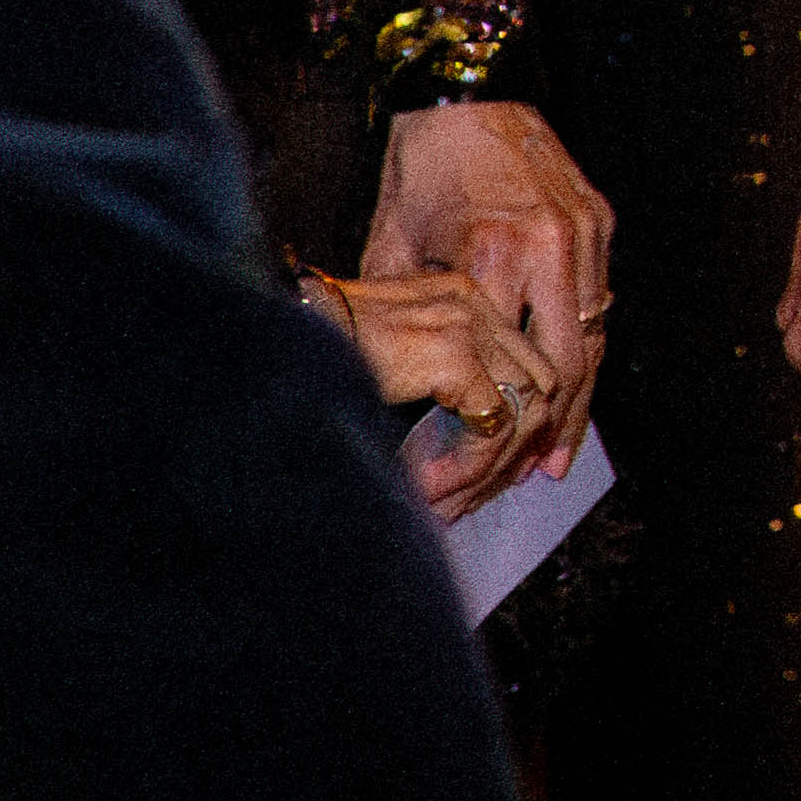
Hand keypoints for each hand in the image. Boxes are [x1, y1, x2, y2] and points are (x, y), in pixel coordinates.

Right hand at [298, 261, 562, 520]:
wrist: (263, 341)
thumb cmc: (310, 355)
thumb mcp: (392, 363)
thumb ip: (442, 385)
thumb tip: (482, 441)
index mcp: (464, 296)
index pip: (527, 365)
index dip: (520, 426)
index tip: (494, 473)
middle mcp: (475, 301)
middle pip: (536, 388)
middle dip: (511, 454)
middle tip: (470, 498)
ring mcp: (467, 324)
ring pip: (521, 413)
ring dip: (488, 469)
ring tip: (446, 503)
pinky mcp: (453, 354)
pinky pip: (490, 426)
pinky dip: (469, 467)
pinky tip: (431, 490)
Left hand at [363, 101, 610, 479]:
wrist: (470, 88)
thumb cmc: (421, 165)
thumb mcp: (394, 244)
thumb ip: (411, 313)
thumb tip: (399, 383)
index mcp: (492, 254)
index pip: (504, 366)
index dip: (489, 426)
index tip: (471, 471)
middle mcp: (549, 247)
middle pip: (564, 366)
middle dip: (545, 432)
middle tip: (523, 480)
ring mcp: (583, 234)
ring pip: (592, 340)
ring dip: (577, 403)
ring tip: (554, 454)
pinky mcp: (599, 221)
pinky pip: (599, 304)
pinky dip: (586, 352)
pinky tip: (573, 389)